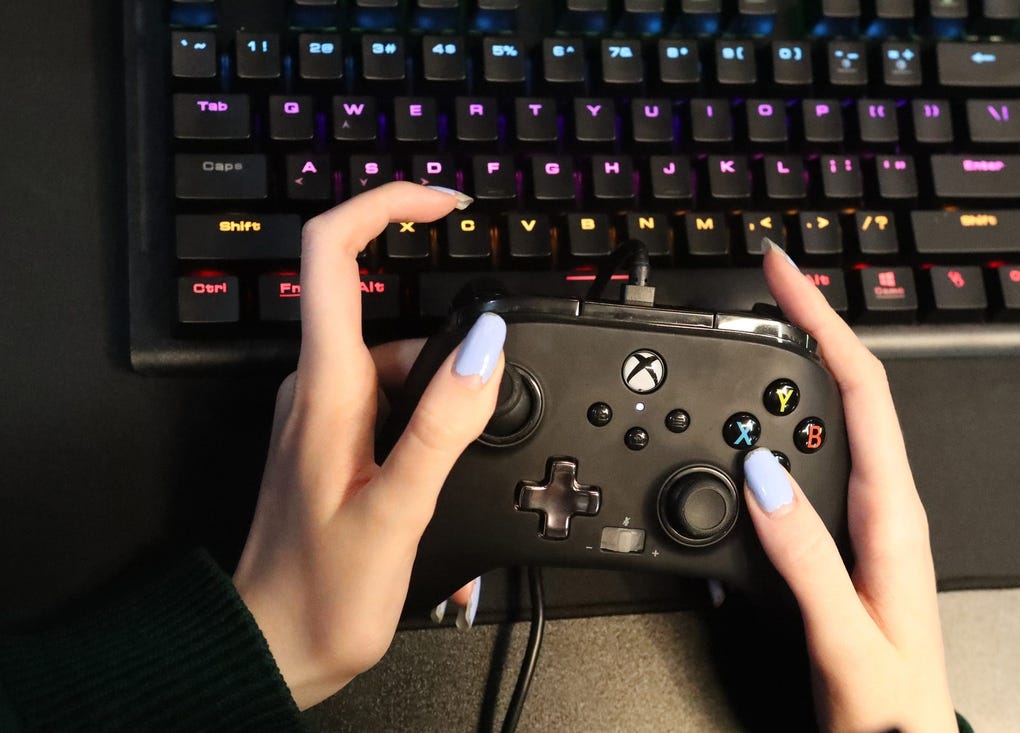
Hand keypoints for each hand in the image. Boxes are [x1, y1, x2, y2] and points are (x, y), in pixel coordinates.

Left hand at [232, 182, 505, 709]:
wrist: (274, 648)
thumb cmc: (321, 592)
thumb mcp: (397, 509)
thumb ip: (443, 424)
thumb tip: (486, 345)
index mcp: (325, 388)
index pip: (332, 253)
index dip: (386, 206)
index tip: (446, 204)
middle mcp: (317, 388)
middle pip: (384, 312)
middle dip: (447, 340)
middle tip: (488, 396)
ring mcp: (323, 414)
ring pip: (395, 364)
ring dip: (440, 398)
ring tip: (453, 480)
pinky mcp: (334, 440)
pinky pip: (389, 402)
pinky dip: (425, 424)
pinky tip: (436, 482)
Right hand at [741, 242, 955, 732]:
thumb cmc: (890, 705)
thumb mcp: (844, 634)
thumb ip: (802, 556)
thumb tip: (760, 475)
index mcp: (893, 514)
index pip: (860, 389)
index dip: (822, 322)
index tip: (784, 276)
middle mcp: (880, 506)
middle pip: (839, 391)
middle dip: (799, 332)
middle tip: (754, 296)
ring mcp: (857, 521)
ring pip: (814, 427)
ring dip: (779, 382)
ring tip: (739, 349)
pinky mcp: (833, 539)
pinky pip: (798, 468)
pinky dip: (765, 437)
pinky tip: (740, 439)